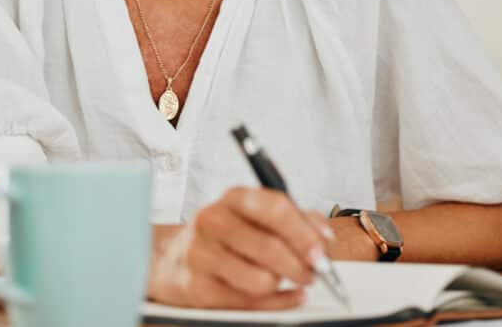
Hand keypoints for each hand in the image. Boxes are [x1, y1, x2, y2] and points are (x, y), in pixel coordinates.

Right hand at [147, 187, 333, 309]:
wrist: (177, 257)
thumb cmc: (228, 235)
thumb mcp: (259, 215)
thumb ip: (298, 219)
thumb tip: (324, 238)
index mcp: (235, 197)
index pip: (275, 208)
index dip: (304, 232)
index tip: (322, 251)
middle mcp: (213, 220)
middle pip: (269, 246)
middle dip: (300, 265)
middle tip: (314, 273)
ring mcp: (201, 254)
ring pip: (260, 278)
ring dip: (283, 283)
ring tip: (286, 279)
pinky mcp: (197, 287)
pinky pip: (249, 303)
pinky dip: (276, 303)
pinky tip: (283, 296)